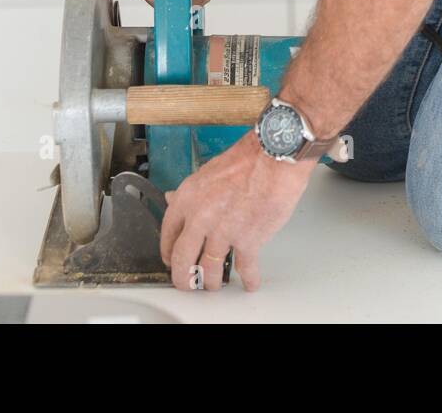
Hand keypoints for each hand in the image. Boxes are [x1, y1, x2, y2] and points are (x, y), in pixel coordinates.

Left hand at [160, 133, 314, 290]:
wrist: (274, 158)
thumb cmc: (247, 159)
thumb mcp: (208, 171)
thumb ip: (191, 193)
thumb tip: (174, 199)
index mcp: (187, 199)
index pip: (168, 234)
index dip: (168, 252)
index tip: (172, 260)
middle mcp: (200, 218)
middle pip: (183, 259)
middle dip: (183, 278)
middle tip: (187, 284)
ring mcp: (223, 232)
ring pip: (210, 270)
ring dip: (213, 281)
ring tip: (216, 284)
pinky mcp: (248, 241)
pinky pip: (245, 268)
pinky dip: (249, 278)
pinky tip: (250, 282)